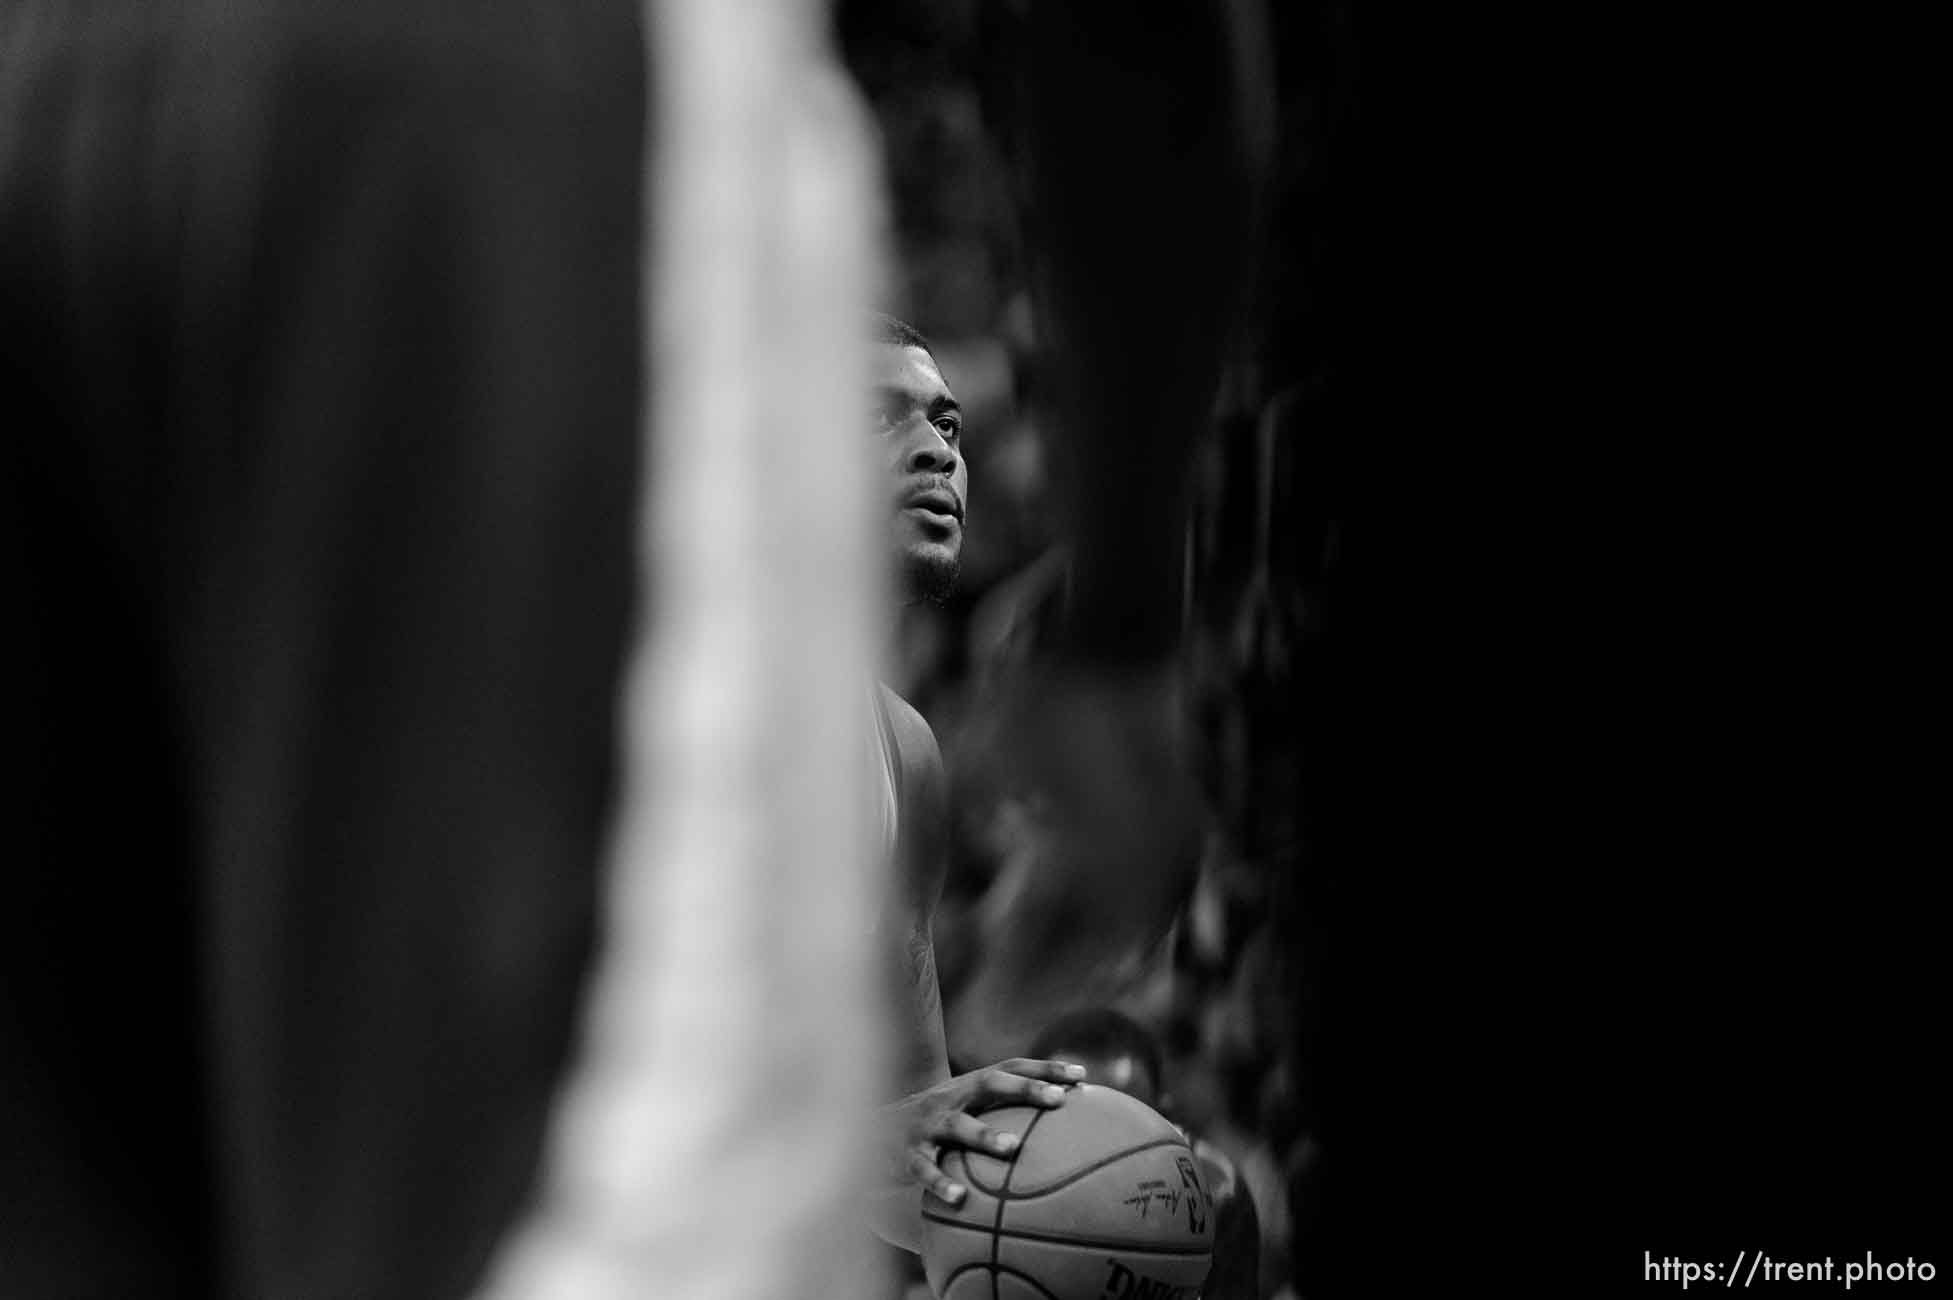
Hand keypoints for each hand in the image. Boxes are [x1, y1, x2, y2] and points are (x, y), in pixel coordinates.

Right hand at [881, 1058, 1085, 1206]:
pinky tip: (958, 1199)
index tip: (1082, 1075)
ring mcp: (928, 1124)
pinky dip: (940, 1182)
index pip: (1011, 1067)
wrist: (869, 1131)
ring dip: (985, 1136)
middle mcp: (950, 1098)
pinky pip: (924, 1168)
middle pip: (990, 1083)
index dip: (1045, 1067)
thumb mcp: (963, 1111)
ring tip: (1012, 1150)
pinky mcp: (906, 1152)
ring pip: (958, 1126)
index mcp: (968, 1086)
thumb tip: (1060, 1138)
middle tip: (1058, 1099)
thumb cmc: (933, 1126)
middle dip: (1025, 1088)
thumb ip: (1000, 1116)